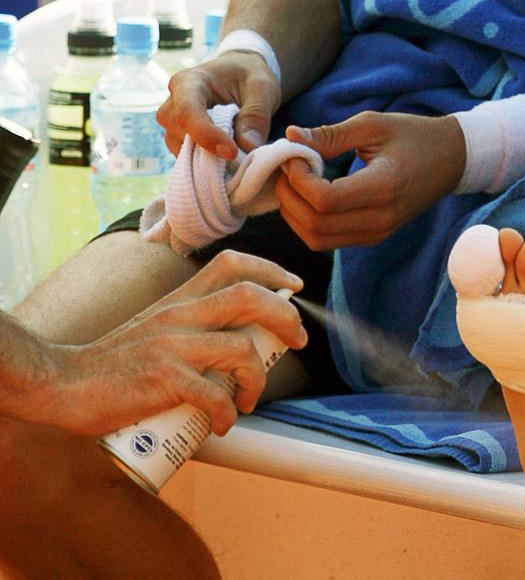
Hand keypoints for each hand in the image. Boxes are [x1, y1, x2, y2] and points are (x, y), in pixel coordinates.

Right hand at [30, 251, 307, 436]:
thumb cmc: (114, 363)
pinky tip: (223, 424)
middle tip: (297, 341)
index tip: (294, 286)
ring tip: (249, 399)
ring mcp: (172, 346)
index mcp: (179, 299)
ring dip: (258, 378)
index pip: (231, 263)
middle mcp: (180, 314)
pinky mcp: (162, 380)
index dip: (270, 269)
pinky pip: (214, 394)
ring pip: (240, 348)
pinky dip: (228, 412)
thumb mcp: (156, 326)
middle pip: (249, 297)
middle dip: (285, 317)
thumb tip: (238, 341)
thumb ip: (190, 324)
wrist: (64, 383)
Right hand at [157, 52, 280, 159]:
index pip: (187, 111)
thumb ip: (256, 114)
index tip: (231, 152)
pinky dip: (206, 166)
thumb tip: (247, 147)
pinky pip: (186, 160)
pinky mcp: (179, 141)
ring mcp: (172, 125)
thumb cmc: (248, 76)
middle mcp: (172, 103)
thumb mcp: (261, 87)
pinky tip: (227, 161)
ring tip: (237, 156)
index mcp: (188, 82)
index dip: (206, 135)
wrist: (239, 76)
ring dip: (208, 160)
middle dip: (208, 151)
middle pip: (180, 134)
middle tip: (241, 157)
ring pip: (181, 151)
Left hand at [275, 112, 466, 249]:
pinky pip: (328, 240)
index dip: (298, 180)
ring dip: (295, 213)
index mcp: (384, 186)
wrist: (451, 159)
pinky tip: (308, 194)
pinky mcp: (374, 237)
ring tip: (294, 181)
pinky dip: (308, 221)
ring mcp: (378, 232)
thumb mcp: (373, 125)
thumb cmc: (413, 135)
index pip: (325, 200)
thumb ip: (330, 134)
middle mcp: (381, 218)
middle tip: (286, 168)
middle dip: (289, 196)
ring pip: (317, 239)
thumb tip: (290, 136)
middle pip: (315, 224)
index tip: (295, 155)